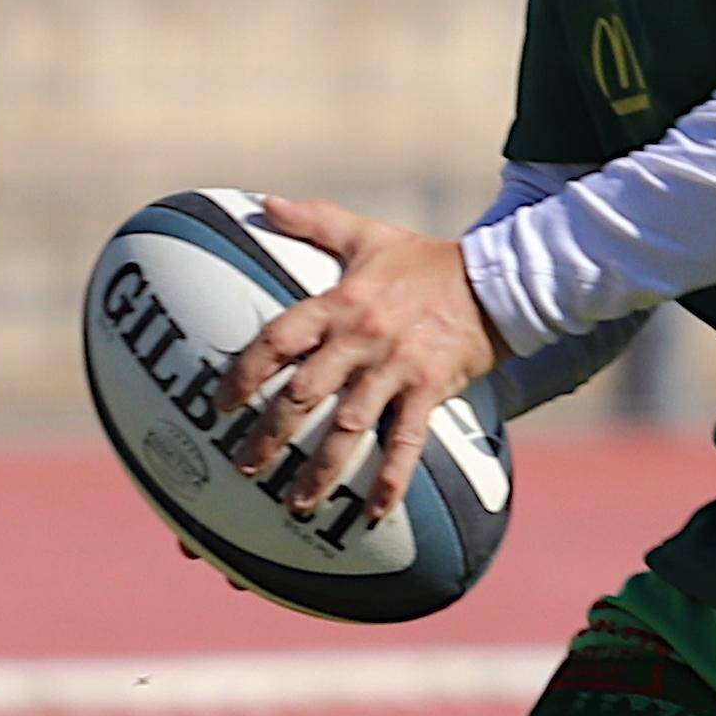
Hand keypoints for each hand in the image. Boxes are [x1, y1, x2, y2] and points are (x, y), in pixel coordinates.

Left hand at [214, 197, 499, 524]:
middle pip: (304, 393)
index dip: (246, 372)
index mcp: (338, 302)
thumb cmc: (423, 262)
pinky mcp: (430, 389)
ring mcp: (395, 367)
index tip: (221, 404)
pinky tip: (373, 514)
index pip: (279, 339)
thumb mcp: (368, 235)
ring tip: (295, 504)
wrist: (495, 281)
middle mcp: (360, 337)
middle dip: (271, 434)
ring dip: (320, 470)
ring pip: (348, 427)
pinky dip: (390, 480)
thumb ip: (314, 220)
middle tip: (245, 467)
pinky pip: (405, 442)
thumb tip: (264, 202)